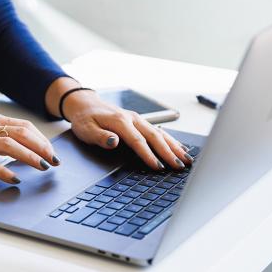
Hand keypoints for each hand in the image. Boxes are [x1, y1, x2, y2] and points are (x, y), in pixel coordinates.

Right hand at [0, 112, 59, 183]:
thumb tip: (21, 147)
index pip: (23, 125)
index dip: (41, 139)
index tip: (51, 151)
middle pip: (22, 133)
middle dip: (42, 147)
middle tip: (54, 160)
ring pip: (11, 146)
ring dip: (31, 157)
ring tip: (42, 167)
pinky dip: (6, 172)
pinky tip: (15, 179)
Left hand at [45, 78, 192, 169]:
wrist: (86, 104)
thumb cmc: (85, 119)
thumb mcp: (86, 129)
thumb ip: (100, 137)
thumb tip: (114, 142)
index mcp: (120, 121)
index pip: (137, 141)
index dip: (148, 155)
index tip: (158, 167)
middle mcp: (132, 119)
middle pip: (154, 137)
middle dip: (168, 152)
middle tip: (179, 166)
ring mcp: (138, 119)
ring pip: (160, 133)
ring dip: (174, 146)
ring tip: (186, 160)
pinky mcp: (140, 122)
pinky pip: (159, 131)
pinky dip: (171, 140)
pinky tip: (180, 148)